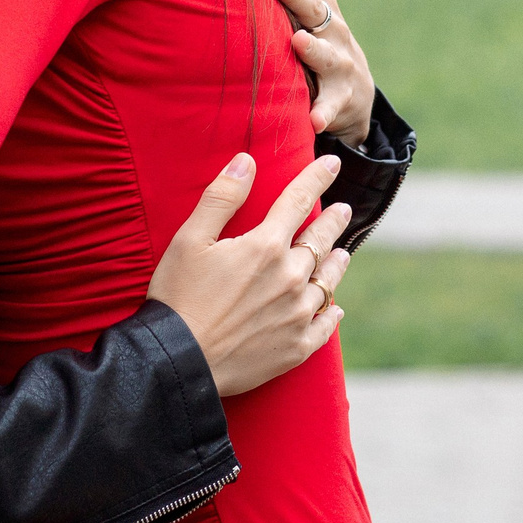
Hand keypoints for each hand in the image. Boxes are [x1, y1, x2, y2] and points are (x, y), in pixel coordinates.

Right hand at [147, 153, 351, 396]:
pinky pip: (325, 326)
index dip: (315, 178)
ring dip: (336, 264)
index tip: (332, 163)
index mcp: (265, 247)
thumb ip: (222, 198)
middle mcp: (290, 278)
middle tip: (343, 211)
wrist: (181, 360)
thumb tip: (246, 162)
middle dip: (333, 222)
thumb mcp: (190, 240)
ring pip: (328, 282)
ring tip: (343, 254)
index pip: (297, 201)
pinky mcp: (296, 347)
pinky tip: (335, 309)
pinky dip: (332, 314)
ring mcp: (297, 314)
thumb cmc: (178, 297)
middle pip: (320, 241)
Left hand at [259, 0, 373, 146]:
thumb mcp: (301, 16)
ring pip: (327, 54)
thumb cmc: (314, 43)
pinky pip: (331, 106)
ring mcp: (340, 63)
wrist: (355, 93)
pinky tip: (313, 119)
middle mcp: (332, 29)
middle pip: (314, 7)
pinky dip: (323, 111)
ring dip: (313, 49)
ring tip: (298, 43)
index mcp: (318, 5)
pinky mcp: (343, 98)